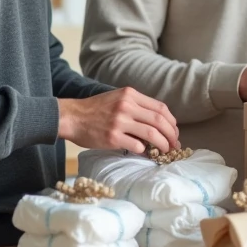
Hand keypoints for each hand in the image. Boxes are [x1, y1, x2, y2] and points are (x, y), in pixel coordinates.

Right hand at [58, 87, 179, 154]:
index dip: (171, 122)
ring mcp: (119, 122)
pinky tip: (144, 152)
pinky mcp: (112, 137)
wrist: (72, 117)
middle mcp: (127, 106)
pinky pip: (137, 145)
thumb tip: (159, 122)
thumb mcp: (117, 98)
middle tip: (175, 144)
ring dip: (163, 144)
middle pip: (160, 121)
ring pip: (152, 134)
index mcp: (130, 95)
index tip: (174, 131)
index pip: (160, 108)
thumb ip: (136, 105)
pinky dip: (145, 150)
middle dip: (172, 134)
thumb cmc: (95, 109)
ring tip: (166, 150)